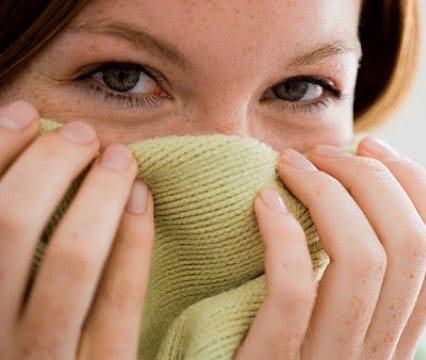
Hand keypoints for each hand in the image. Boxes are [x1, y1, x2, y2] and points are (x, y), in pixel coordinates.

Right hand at [0, 101, 153, 358]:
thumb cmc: (24, 330)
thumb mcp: (4, 285)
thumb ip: (7, 236)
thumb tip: (19, 148)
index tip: (24, 112)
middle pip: (10, 223)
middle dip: (49, 163)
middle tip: (82, 134)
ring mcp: (43, 356)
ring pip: (71, 257)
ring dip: (98, 192)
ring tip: (118, 156)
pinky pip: (121, 297)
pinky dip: (134, 236)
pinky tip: (141, 195)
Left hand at [234, 138, 425, 358]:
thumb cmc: (269, 338)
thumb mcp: (329, 305)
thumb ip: (349, 263)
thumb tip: (354, 180)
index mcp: (395, 330)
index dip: (412, 183)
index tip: (369, 145)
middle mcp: (376, 351)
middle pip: (407, 244)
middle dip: (367, 176)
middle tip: (320, 153)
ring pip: (363, 261)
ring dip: (328, 194)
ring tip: (291, 166)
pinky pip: (294, 293)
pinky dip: (282, 235)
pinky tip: (262, 203)